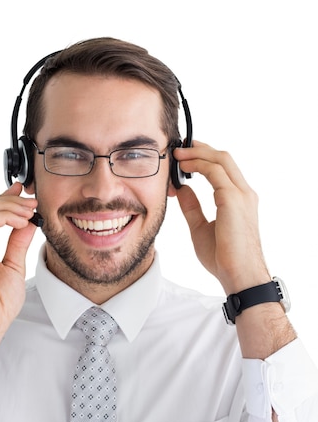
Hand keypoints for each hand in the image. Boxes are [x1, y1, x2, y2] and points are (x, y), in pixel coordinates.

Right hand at [0, 183, 37, 345]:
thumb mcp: (14, 266)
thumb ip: (18, 243)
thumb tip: (29, 223)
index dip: (3, 199)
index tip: (23, 193)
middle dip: (10, 201)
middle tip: (33, 203)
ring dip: (10, 207)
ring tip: (31, 212)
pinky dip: (5, 217)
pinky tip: (22, 222)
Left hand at [173, 141, 270, 294]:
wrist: (238, 275)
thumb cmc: (224, 258)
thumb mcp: (200, 228)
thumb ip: (192, 207)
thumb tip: (181, 189)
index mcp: (240, 200)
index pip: (223, 168)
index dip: (204, 157)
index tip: (185, 155)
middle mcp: (244, 193)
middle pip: (224, 158)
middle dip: (201, 148)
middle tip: (179, 146)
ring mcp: (242, 195)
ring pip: (221, 160)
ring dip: (198, 153)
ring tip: (178, 153)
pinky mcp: (234, 199)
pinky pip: (215, 172)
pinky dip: (198, 165)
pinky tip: (184, 167)